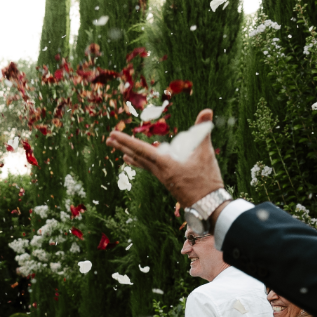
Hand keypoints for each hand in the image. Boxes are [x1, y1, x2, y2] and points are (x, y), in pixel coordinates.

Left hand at [105, 108, 224, 206]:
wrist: (207, 205)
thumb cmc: (207, 180)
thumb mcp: (206, 153)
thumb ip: (204, 130)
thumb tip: (207, 110)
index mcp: (164, 164)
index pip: (141, 149)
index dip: (126, 141)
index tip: (113, 134)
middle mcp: (159, 171)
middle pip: (137, 156)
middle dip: (122, 146)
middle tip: (108, 139)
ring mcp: (162, 177)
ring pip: (142, 163)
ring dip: (130, 154)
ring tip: (119, 149)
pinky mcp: (166, 180)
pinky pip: (148, 168)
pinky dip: (139, 162)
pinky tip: (134, 160)